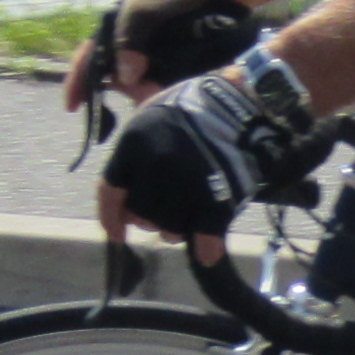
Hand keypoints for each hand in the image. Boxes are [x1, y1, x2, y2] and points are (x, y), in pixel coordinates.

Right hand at [61, 0, 260, 124]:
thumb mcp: (144, 10)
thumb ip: (127, 41)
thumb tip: (123, 79)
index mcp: (116, 29)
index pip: (88, 57)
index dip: (77, 82)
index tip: (71, 107)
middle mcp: (131, 45)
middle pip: (113, 77)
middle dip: (118, 91)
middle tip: (137, 98)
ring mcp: (152, 57)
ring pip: (137, 85)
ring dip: (142, 94)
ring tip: (155, 98)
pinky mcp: (175, 67)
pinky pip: (160, 86)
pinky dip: (160, 94)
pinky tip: (168, 98)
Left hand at [98, 64, 321, 256]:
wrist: (243, 102)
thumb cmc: (192, 107)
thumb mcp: (150, 114)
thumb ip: (134, 154)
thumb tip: (125, 199)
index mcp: (133, 142)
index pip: (110, 191)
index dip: (110, 217)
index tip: (117, 234)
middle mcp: (156, 162)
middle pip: (142, 213)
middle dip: (149, 220)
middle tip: (161, 219)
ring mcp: (187, 180)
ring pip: (169, 226)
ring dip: (175, 230)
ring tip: (185, 222)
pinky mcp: (216, 195)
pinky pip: (204, 231)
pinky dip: (205, 246)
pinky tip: (207, 253)